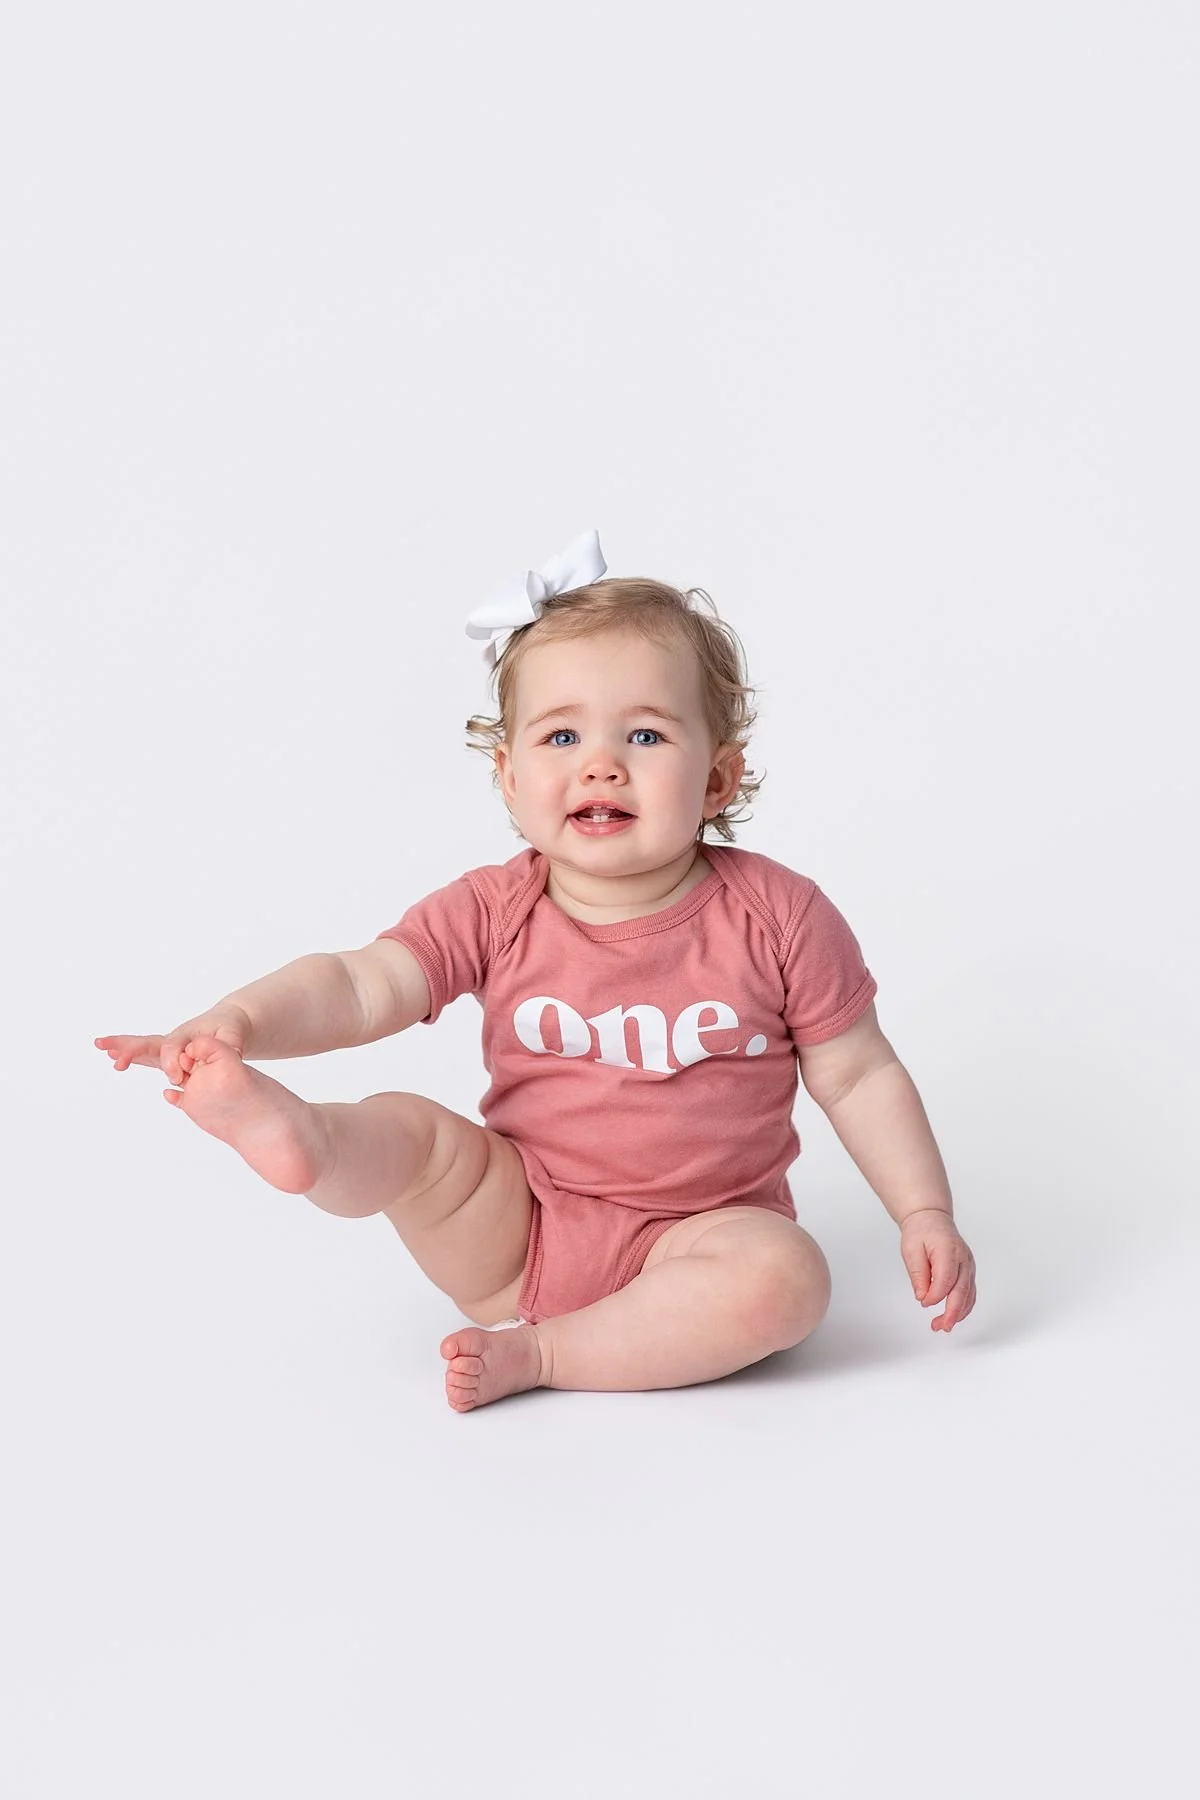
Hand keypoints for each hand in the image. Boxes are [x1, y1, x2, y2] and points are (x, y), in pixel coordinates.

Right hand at [95, 1005, 249, 1086]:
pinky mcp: (166, 1055)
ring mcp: (166, 1047)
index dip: (172, 1062)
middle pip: (148, 1043)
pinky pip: (144, 1055)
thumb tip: (230, 1053)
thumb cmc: (229, 1029)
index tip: (179, 1077)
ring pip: (141, 1047)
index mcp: (186, 1035)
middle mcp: (173, 1039)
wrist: (226, 1024)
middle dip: (131, 1050)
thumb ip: (229, 1044)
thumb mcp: (232, 1035)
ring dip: (121, 1047)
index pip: (172, 1049)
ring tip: (101, 1045)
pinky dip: (129, 1055)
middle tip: (115, 1059)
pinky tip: (112, 1057)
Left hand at [899, 1209, 975, 1332]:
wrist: (932, 1219)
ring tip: (943, 1326)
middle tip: (940, 1326)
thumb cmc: (921, 1232)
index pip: (946, 1279)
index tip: (923, 1301)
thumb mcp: (911, 1249)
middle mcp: (963, 1258)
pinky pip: (970, 1292)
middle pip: (961, 1290)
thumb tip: (923, 1296)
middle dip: (952, 1312)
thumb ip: (918, 1273)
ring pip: (969, 1294)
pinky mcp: (969, 1271)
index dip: (934, 1295)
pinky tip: (954, 1316)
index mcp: (949, 1250)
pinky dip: (964, 1307)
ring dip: (958, 1313)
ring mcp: (969, 1265)